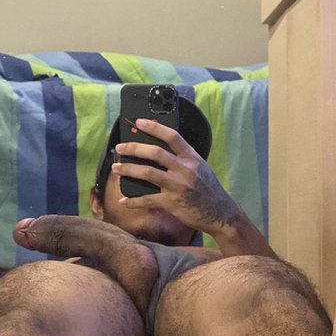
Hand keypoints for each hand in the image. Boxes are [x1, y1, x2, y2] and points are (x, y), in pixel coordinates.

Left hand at [112, 117, 241, 236]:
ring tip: (115, 167)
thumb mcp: (200, 168)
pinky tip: (123, 201)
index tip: (139, 122)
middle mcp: (185, 169)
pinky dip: (133, 201)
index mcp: (192, 158)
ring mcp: (177, 186)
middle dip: (133, 148)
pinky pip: (147, 199)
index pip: (172, 136)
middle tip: (120, 147)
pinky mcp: (172, 202)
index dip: (154, 127)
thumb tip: (159, 151)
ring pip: (147, 173)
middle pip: (155, 152)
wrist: (220, 214)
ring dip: (128, 169)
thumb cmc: (208, 190)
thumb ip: (183, 159)